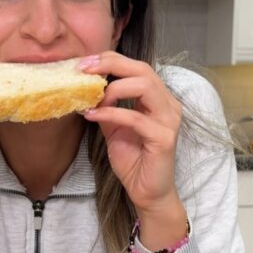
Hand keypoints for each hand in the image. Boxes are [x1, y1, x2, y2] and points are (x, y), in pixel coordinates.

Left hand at [81, 52, 186, 247]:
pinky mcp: (164, 138)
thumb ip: (106, 107)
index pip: (137, 68)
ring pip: (145, 86)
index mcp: (158, 99)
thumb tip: (85, 89)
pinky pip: (136, 118)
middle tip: (84, 70)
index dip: (110, 60)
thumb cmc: (134, 161)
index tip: (83, 63)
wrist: (147, 193)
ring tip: (92, 97)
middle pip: (143, 69)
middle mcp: (168, 105)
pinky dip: (112, 113)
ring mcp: (169, 120)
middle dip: (111, 65)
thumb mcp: (114, 129)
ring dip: (114, 88)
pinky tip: (93, 115)